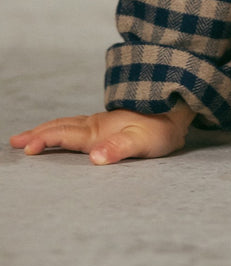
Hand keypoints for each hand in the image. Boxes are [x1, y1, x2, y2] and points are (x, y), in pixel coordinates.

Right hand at [9, 104, 194, 165]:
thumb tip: (95, 158)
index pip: (66, 134)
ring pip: (67, 124)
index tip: (26, 147)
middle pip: (61, 127)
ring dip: (47, 130)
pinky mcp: (109, 125)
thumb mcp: (145, 140)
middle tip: (14, 141)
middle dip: (38, 134)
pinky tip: (61, 133)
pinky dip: (61, 129)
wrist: (179, 107)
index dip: (46, 139)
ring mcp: (102, 123)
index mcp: (100, 129)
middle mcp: (97, 124)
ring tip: (29, 136)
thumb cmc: (163, 127)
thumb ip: (120, 147)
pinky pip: (77, 126)